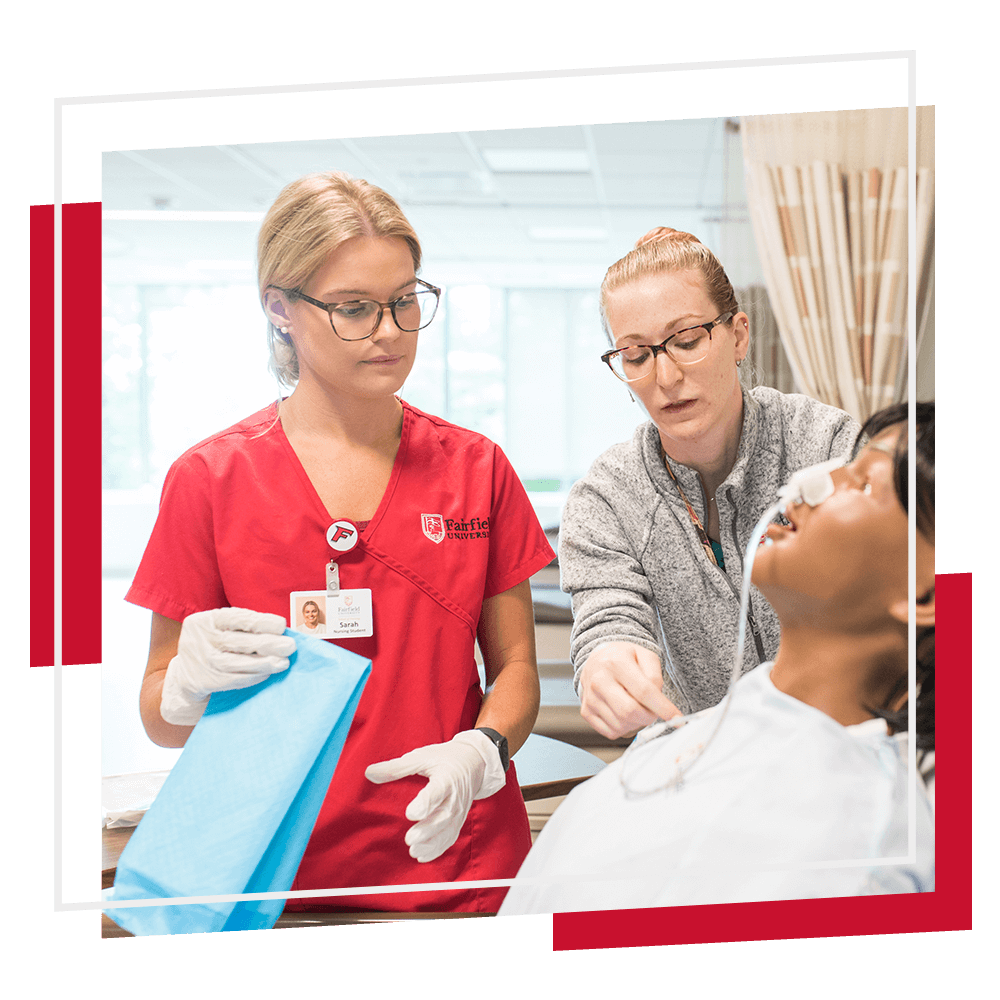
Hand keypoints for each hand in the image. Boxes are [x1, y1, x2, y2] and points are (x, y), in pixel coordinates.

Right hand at [160, 607, 296, 724]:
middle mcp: (198, 638)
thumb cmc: (215, 647)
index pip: (236, 618)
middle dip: (268, 643)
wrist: (186, 677)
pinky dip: (252, 676)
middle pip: (238, 640)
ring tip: (283, 663)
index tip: (282, 625)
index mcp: (205, 620)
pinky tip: (267, 674)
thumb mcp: (222, 631)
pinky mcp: (200, 681)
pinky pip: (232, 679)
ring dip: (263, 663)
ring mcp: (198, 661)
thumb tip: (281, 632)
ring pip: (236, 662)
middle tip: (290, 646)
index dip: (261, 621)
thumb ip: (245, 628)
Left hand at [364, 730, 506, 862]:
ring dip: (432, 844)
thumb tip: (369, 773)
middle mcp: (455, 797)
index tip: (410, 813)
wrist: (474, 763)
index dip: (426, 803)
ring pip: (448, 831)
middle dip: (428, 830)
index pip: (438, 792)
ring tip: (413, 851)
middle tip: (409, 838)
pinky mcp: (458, 820)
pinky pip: (450, 837)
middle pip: (444, 817)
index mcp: (447, 777)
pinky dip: (438, 849)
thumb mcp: (421, 757)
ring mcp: (459, 811)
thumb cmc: (445, 758)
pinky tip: (422, 855)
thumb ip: (396, 767)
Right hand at [578, 642, 679, 739]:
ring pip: (622, 724)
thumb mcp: (645, 656)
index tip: (677, 718)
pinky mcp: (586, 712)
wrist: (597, 659)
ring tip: (636, 706)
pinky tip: (624, 712)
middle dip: (649, 716)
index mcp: (616, 663)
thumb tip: (659, 702)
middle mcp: (599, 680)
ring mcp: (590, 698)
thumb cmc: (624, 659)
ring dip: (637, 722)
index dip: (663, 708)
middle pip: (630, 712)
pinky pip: (612, 732)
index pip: (643, 691)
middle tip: (653, 710)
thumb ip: (655, 676)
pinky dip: (624, 727)